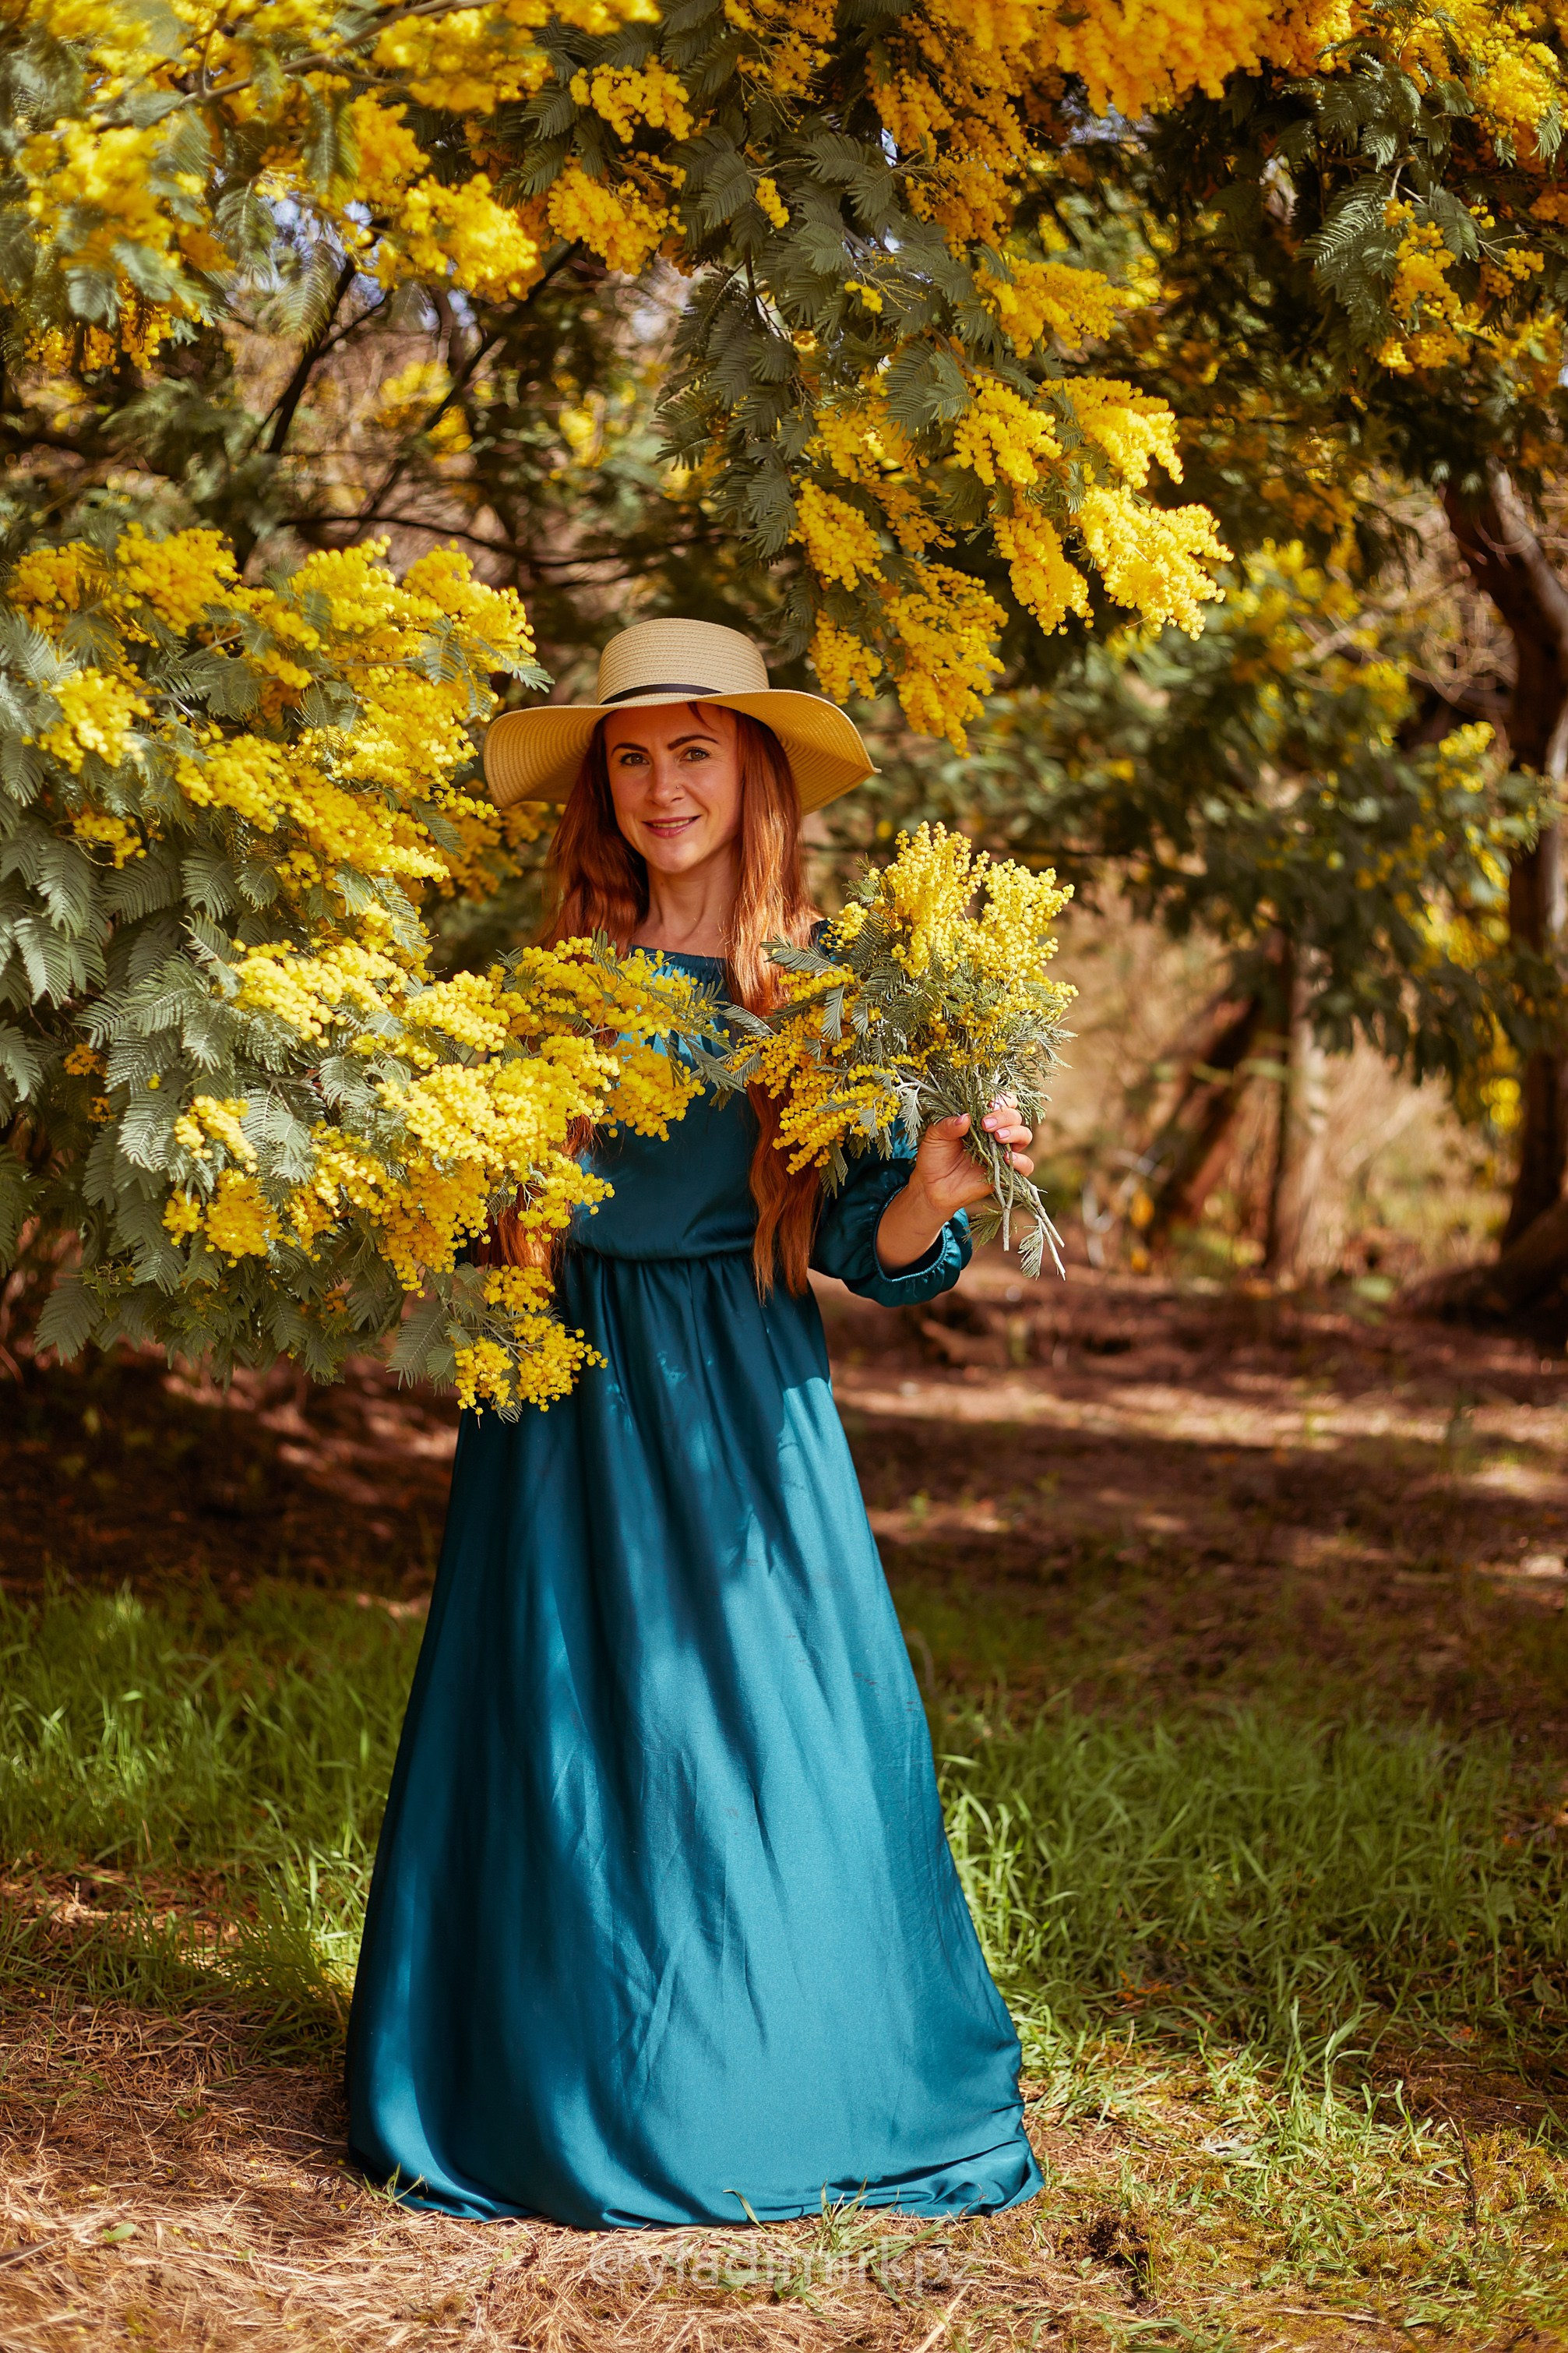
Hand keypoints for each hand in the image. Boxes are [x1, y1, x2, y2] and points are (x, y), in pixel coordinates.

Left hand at [875, 1097, 1034, 1272]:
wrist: (932, 1187)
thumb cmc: (934, 1157)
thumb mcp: (935, 1136)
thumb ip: (948, 1124)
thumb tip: (966, 1117)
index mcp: (981, 1119)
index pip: (1002, 1102)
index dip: (1001, 1100)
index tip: (989, 1104)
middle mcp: (996, 1133)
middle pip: (1015, 1116)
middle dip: (1004, 1117)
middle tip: (985, 1125)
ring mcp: (1002, 1151)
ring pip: (1024, 1135)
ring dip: (1015, 1132)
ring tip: (998, 1137)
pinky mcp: (1005, 1172)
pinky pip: (1026, 1165)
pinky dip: (1021, 1161)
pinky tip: (1007, 1159)